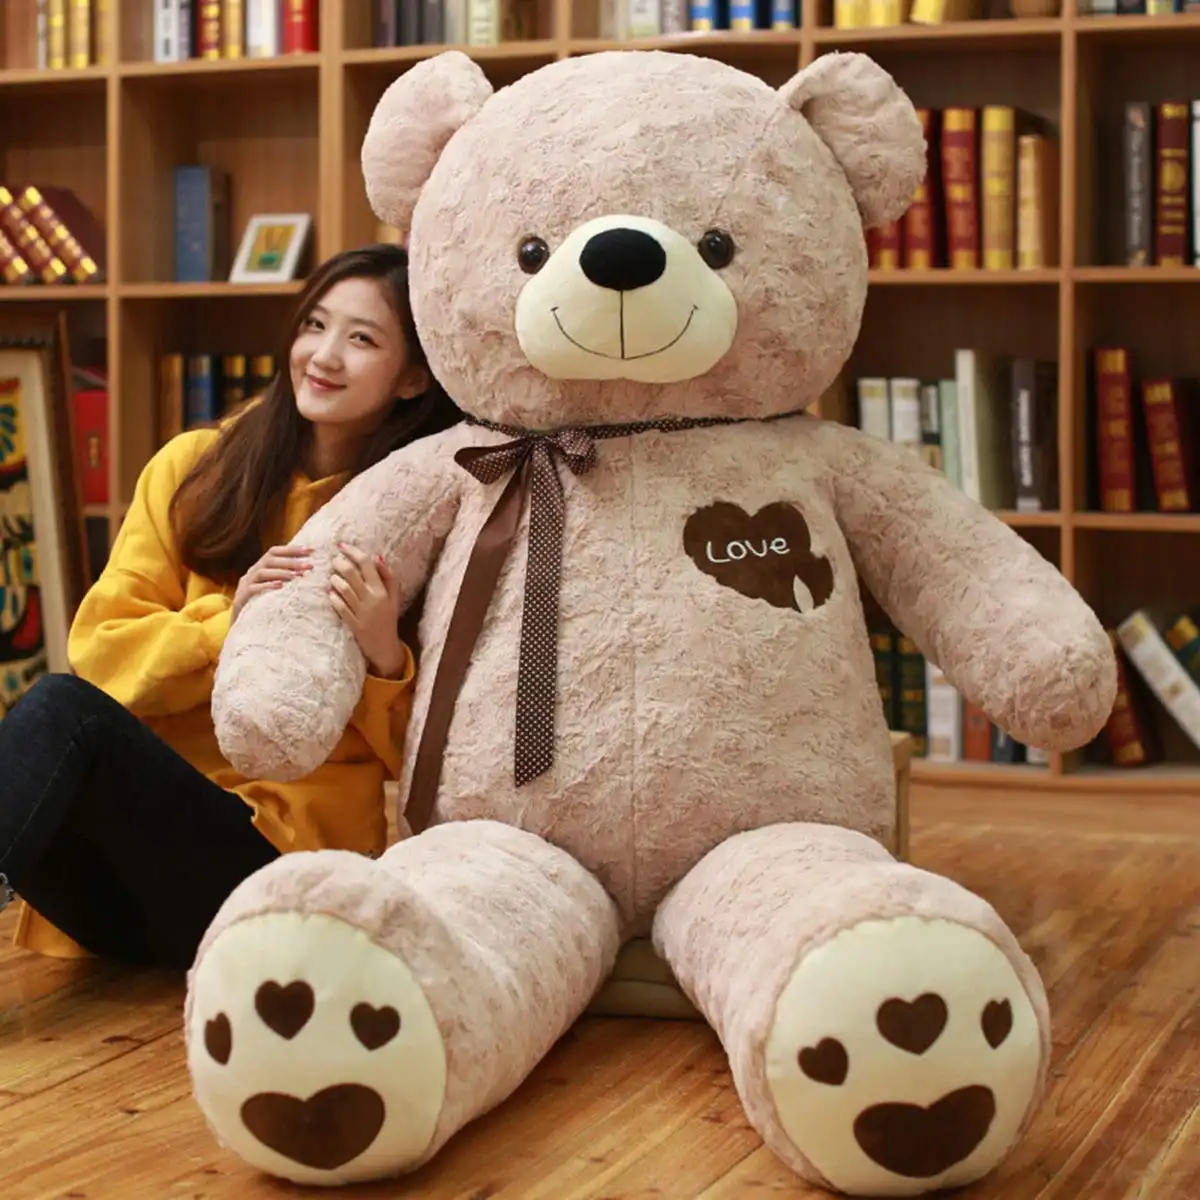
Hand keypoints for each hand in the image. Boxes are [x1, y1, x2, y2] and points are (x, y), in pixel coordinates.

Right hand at [231, 544, 311, 621]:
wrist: (244, 627)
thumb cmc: (264, 607)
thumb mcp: (275, 589)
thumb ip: (287, 578)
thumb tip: (311, 570)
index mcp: (259, 568)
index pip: (274, 552)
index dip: (292, 549)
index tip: (311, 550)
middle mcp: (251, 573)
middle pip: (269, 560)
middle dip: (291, 561)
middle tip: (309, 566)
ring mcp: (244, 585)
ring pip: (261, 572)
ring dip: (281, 572)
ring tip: (297, 576)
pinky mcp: (241, 598)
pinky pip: (253, 589)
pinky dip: (267, 586)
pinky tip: (280, 586)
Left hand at [329, 542, 406, 678]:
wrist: (386, 647)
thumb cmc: (388, 618)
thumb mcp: (395, 597)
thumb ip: (388, 576)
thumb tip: (377, 556)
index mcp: (382, 590)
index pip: (367, 564)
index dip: (353, 552)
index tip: (342, 545)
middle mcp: (372, 599)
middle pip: (352, 574)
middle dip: (340, 563)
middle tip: (334, 560)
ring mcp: (362, 612)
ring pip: (344, 589)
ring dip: (334, 579)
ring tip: (332, 576)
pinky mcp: (354, 624)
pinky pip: (340, 608)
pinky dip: (333, 598)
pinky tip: (330, 592)